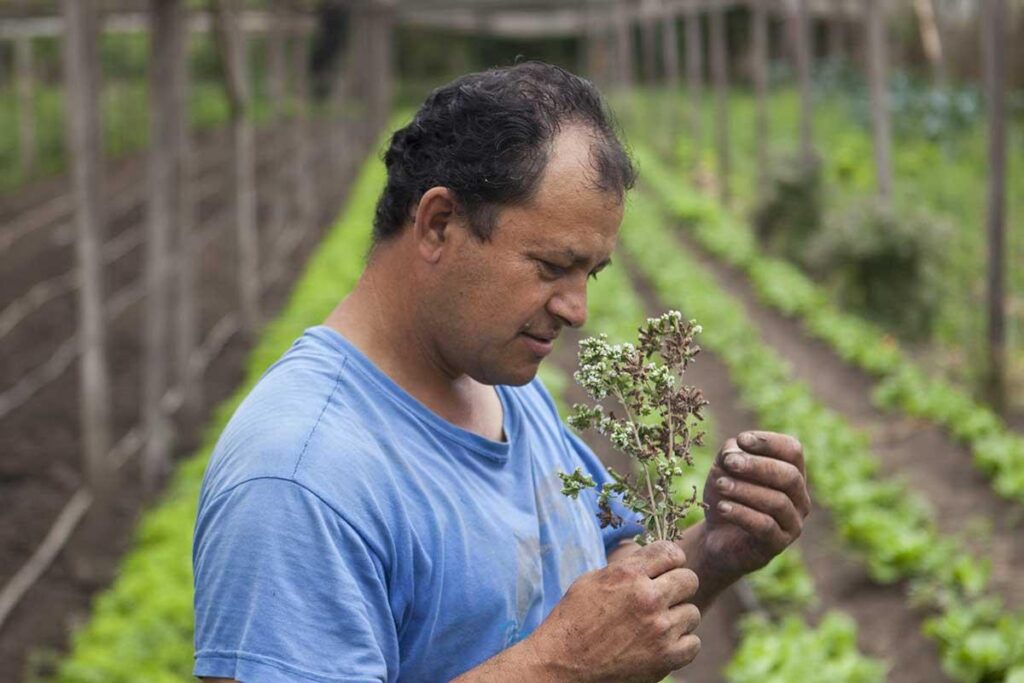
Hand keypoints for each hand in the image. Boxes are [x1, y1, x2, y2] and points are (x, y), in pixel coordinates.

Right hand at [524, 541, 701, 682]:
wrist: (563, 664)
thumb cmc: (573, 620)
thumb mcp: (592, 581)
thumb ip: (625, 568)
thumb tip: (650, 560)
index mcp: (628, 575)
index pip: (670, 552)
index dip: (671, 558)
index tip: (668, 567)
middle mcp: (648, 598)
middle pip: (689, 580)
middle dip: (678, 586)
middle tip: (665, 597)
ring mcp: (660, 629)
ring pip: (692, 612)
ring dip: (678, 617)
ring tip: (658, 624)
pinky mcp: (666, 657)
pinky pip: (694, 643)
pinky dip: (681, 644)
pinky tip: (663, 643)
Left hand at [700, 431, 809, 576]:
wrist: (715, 536)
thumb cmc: (726, 495)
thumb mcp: (724, 469)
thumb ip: (730, 454)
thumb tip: (736, 451)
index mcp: (792, 472)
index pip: (793, 450)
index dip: (769, 442)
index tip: (742, 439)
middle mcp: (799, 498)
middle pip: (790, 476)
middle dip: (757, 466)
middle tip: (729, 462)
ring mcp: (792, 523)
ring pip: (778, 502)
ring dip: (746, 490)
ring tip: (720, 485)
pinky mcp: (778, 544)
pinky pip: (765, 526)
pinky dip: (742, 514)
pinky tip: (722, 507)